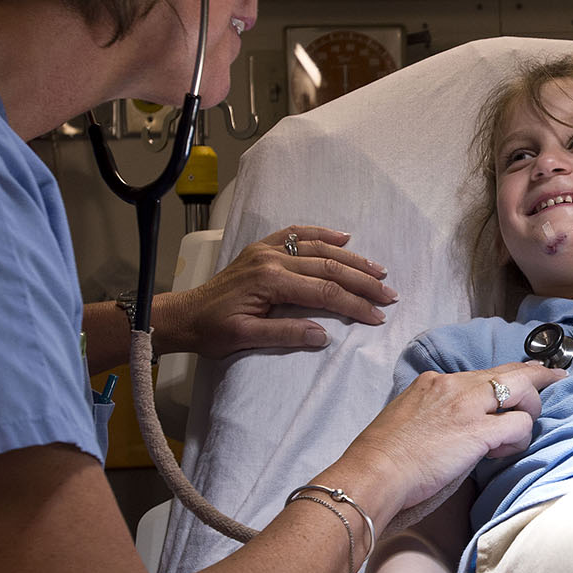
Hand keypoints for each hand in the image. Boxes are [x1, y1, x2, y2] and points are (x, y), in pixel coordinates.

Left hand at [166, 225, 396, 357]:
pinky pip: (297, 234)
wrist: (183, 315)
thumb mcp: (246, 339)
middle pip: (329, 267)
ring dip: (352, 258)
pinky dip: (323, 234)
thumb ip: (286, 334)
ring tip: (378, 270)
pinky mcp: (263, 248)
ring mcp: (267, 249)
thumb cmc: (212, 331)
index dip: (355, 304)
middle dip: (363, 281)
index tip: (377, 316)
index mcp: (269, 281)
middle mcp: (271, 258)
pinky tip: (344, 237)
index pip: (324, 292)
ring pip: (319, 249)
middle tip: (389, 294)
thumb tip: (324, 335)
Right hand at [346, 361, 566, 516]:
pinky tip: (503, 452)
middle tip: (556, 379)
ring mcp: (466, 406)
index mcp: (434, 383)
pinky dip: (519, 439)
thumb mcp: (407, 419)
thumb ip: (433, 413)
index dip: (510, 374)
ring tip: (517, 435)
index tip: (528, 373)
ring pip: (522, 390)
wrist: (372, 474)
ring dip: (529, 412)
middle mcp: (453, 386)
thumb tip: (451, 426)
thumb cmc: (384, 459)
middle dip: (537, 376)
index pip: (483, 372)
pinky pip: (519, 425)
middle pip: (509, 371)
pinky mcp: (477, 431)